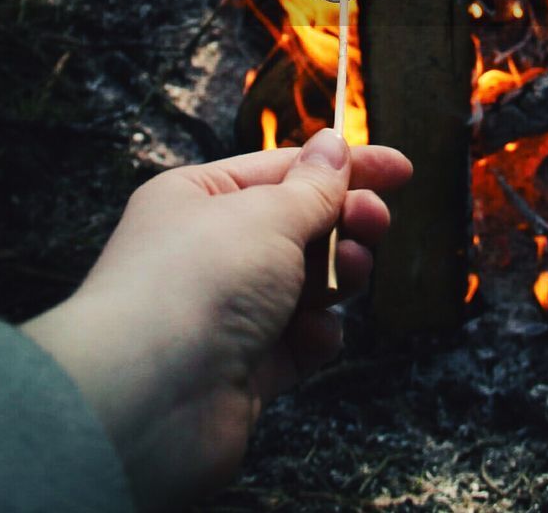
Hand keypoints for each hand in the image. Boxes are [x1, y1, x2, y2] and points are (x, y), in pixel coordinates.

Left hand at [22, 131, 410, 509]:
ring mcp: (226, 312)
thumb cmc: (195, 285)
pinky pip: (297, 342)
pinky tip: (316, 333)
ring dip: (336, 275)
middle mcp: (208, 252)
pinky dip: (316, 335)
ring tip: (349, 273)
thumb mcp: (267, 215)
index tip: (401, 170)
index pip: (284, 170)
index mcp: (198, 199)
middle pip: (298, 227)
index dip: (346, 167)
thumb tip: (333, 146)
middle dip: (344, 222)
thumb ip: (313, 186)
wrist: (147, 400)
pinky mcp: (243, 368)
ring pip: (304, 283)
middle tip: (374, 222)